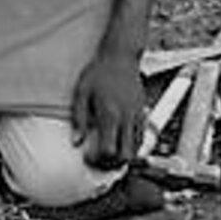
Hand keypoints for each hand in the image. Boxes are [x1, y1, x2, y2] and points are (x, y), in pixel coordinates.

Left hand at [70, 53, 144, 170]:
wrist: (120, 56)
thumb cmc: (99, 72)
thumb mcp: (82, 92)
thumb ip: (79, 119)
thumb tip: (76, 142)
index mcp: (110, 114)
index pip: (109, 150)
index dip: (98, 159)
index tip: (88, 156)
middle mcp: (127, 118)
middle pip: (126, 155)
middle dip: (113, 164)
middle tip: (100, 161)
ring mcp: (138, 115)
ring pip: (137, 149)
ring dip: (124, 156)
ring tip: (110, 153)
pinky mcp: (143, 111)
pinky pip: (142, 137)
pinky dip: (133, 145)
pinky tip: (121, 142)